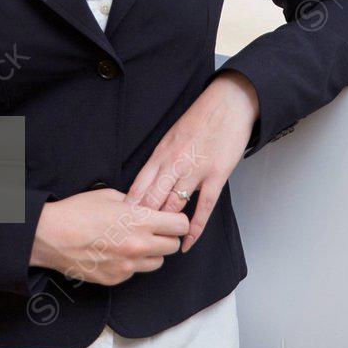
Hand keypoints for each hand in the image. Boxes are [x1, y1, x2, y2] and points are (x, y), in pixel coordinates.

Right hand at [30, 187, 189, 286]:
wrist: (51, 236)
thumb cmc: (77, 212)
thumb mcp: (109, 196)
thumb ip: (133, 203)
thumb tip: (145, 207)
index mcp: (139, 221)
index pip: (179, 225)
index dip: (178, 220)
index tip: (172, 218)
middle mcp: (138, 246)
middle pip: (173, 246)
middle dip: (168, 236)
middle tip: (155, 229)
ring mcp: (128, 266)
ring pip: (158, 262)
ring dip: (153, 252)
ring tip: (135, 240)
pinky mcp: (117, 279)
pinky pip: (136, 272)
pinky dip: (133, 263)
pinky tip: (118, 251)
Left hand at [123, 70, 259, 253]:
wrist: (227, 105)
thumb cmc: (200, 119)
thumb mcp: (172, 136)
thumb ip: (161, 159)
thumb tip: (149, 181)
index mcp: (161, 153)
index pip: (139, 185)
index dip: (130, 207)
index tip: (121, 222)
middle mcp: (174, 163)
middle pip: (152, 199)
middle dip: (142, 221)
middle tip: (134, 239)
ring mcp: (195, 171)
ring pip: (174, 205)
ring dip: (166, 225)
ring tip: (157, 242)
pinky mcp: (215, 176)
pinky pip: (203, 208)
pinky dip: (194, 228)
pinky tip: (187, 241)